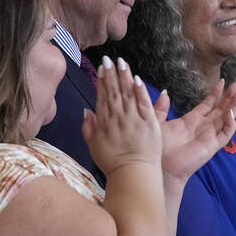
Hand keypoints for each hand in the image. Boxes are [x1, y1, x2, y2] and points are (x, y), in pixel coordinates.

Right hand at [81, 56, 162, 176]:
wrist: (132, 175)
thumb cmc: (113, 163)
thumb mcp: (94, 146)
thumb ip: (89, 128)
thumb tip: (86, 111)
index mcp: (104, 123)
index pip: (102, 97)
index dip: (102, 81)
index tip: (102, 68)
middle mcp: (118, 118)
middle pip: (113, 92)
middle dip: (111, 74)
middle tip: (109, 59)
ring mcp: (134, 120)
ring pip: (127, 94)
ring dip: (124, 77)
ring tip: (121, 62)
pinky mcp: (149, 123)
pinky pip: (144, 104)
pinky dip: (140, 92)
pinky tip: (137, 80)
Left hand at [158, 79, 235, 182]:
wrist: (160, 168)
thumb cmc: (157, 149)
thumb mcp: (158, 123)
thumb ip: (161, 108)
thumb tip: (165, 93)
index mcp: (192, 121)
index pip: (208, 104)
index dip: (216, 93)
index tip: (221, 81)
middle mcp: (203, 127)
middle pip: (221, 109)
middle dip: (230, 96)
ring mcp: (209, 136)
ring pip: (227, 118)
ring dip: (234, 106)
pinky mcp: (212, 146)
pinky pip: (225, 134)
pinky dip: (230, 124)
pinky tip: (230, 113)